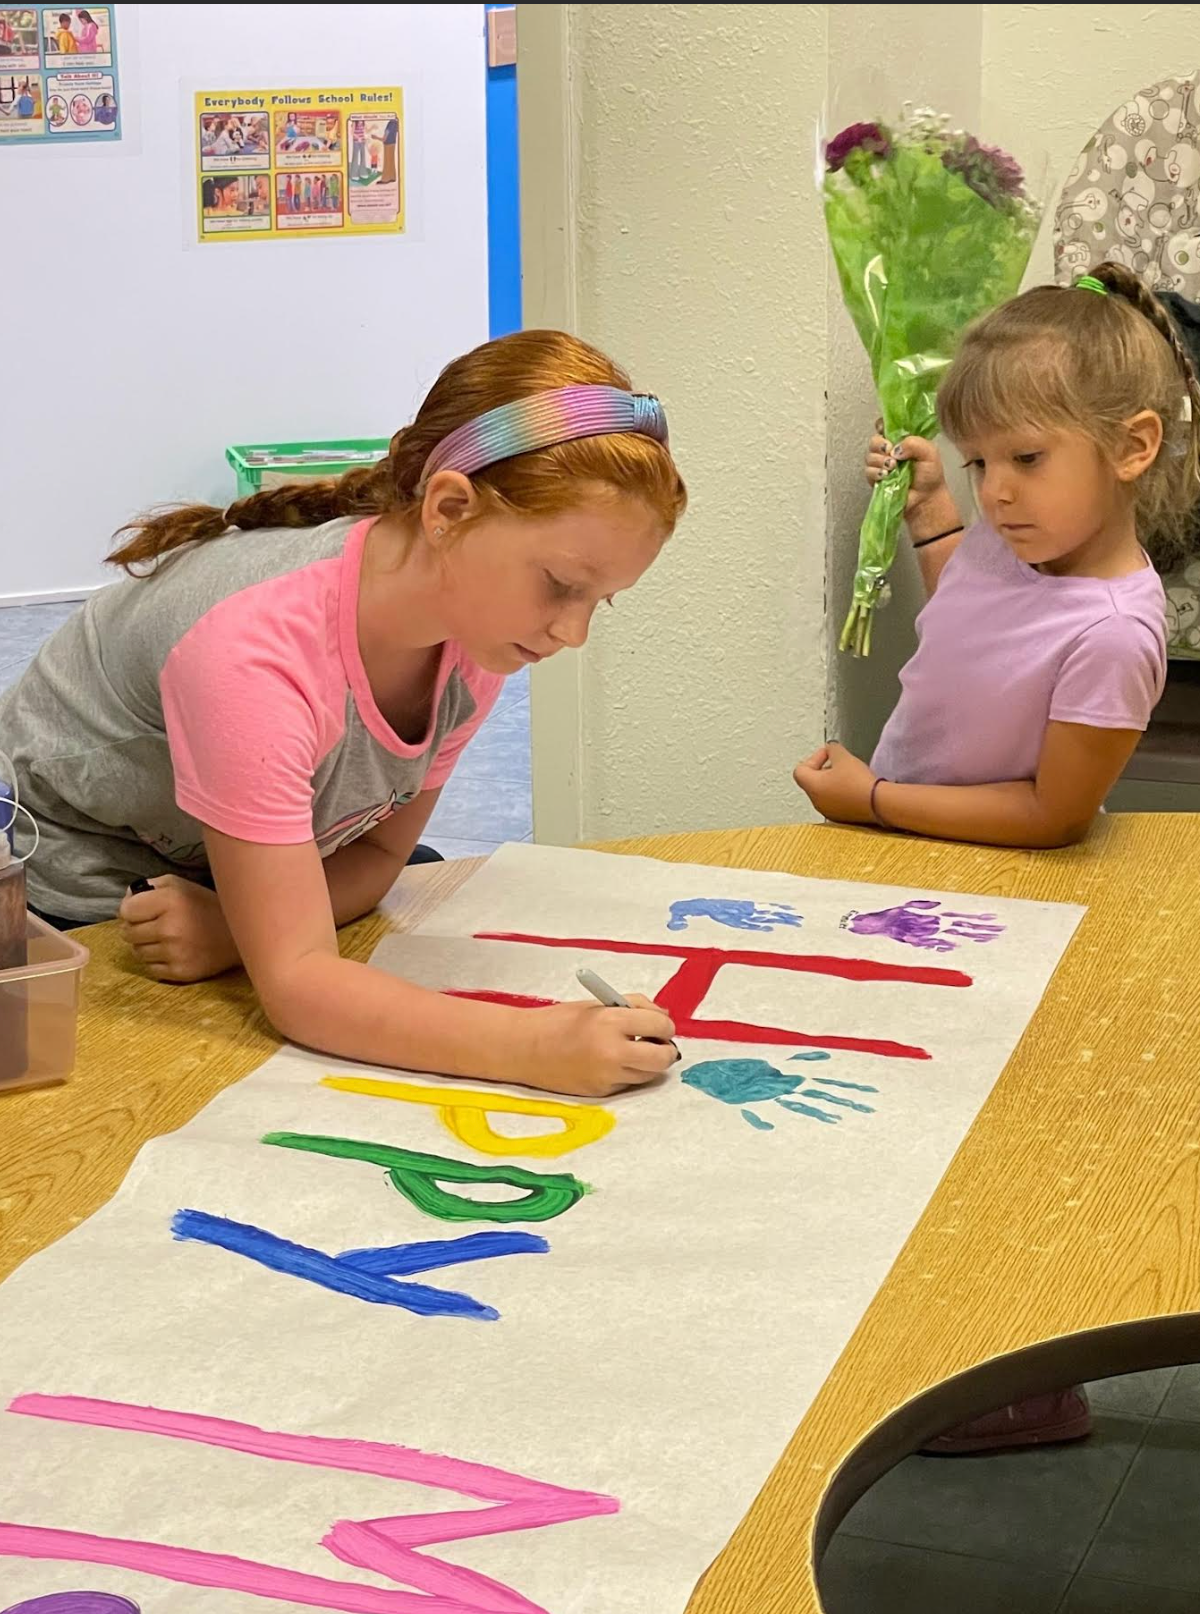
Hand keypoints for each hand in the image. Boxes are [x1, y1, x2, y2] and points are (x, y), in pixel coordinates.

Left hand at [118, 875, 240, 982]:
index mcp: (169, 901)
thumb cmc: (206, 906)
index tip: (143, 911)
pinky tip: (173, 952)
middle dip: (137, 928)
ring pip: (137, 952)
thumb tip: (127, 900)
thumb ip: (149, 887)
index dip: (132, 910)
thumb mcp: (180, 885)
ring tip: (165, 939)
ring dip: (146, 945)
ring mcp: (174, 953)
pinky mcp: (180, 972)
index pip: (125, 911)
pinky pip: (150, 968)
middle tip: (154, 925)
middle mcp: (169, 928)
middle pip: (128, 933)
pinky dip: (157, 961)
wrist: (240, 934)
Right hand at [516, 993, 678, 1097]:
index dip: (665, 1025)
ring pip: (650, 1074)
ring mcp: (608, 1076)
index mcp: (611, 1022)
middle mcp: (612, 1051)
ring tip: (634, 1051)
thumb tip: (663, 1017)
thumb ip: (633, 1006)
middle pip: (663, 1058)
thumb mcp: (598, 1004)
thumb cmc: (560, 1021)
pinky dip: (630, 1073)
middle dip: (666, 1049)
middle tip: (658, 1043)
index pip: (660, 1025)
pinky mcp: (602, 1092)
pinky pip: (630, 1083)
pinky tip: (614, 1062)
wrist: (525, 1048)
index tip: (661, 1024)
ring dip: (649, 1063)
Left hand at [793, 743, 876, 826]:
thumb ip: (833, 749)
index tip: (829, 754)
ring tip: (850, 775)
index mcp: (812, 787)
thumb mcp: (844, 757)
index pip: (800, 770)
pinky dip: (842, 794)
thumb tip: (831, 749)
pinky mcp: (842, 818)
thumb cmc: (858, 782)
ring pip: (824, 793)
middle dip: (825, 769)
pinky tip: (856, 788)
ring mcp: (828, 812)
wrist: (878, 803)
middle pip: (812, 782)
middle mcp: (816, 802)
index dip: (814, 758)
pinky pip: (836, 802)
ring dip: (834, 782)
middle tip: (840, 763)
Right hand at [866, 419, 945, 515]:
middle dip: (879, 445)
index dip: (882, 425)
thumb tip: (894, 449)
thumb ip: (914, 443)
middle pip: (874, 440)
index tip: (885, 431)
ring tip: (892, 467)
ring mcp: (881, 465)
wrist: (925, 499)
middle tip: (890, 451)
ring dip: (879, 460)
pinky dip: (875, 473)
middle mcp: (889, 450)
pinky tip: (886, 476)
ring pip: (869, 456)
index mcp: (901, 440)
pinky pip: (868, 471)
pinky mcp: (876, 479)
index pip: (886, 425)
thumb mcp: (930, 453)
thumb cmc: (930, 475)